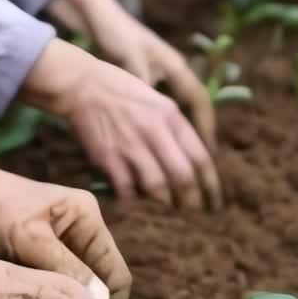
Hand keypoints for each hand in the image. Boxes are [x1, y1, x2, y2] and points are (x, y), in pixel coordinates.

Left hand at [0, 146, 130, 298]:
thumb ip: (68, 269)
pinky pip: (59, 280)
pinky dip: (54, 295)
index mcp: (87, 215)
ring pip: (78, 283)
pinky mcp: (42, 249)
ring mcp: (62, 238)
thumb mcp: (31, 240)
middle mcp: (81, 225)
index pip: (116, 270)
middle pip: (99, 278)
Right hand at [23, 40, 220, 207]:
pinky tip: (135, 204)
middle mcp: (155, 132)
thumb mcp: (157, 100)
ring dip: (164, 204)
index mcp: (171, 116)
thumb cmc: (121, 90)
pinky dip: (133, 201)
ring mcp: (131, 146)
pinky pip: (127, 190)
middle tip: (191, 214)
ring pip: (158, 188)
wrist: (82, 85)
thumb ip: (174, 127)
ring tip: (166, 211)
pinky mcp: (108, 158)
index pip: (201, 157)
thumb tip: (192, 158)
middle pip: (183, 177)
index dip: (211, 185)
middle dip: (191, 201)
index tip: (214, 201)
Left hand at [49, 0, 215, 149]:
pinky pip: (165, 104)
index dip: (206, 127)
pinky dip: (167, 123)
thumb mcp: (132, 63)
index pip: (200, 101)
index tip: (209, 153)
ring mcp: (162, 72)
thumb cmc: (118, 38)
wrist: (100, 18)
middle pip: (195, 106)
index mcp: (176, 67)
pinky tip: (160, 140)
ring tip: (184, 158)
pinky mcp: (147, 75)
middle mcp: (175, 70)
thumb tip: (156, 120)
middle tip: (201, 163)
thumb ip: (144, 89)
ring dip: (184, 130)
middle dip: (200, 133)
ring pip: (181, 106)